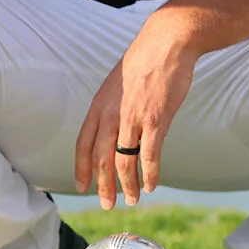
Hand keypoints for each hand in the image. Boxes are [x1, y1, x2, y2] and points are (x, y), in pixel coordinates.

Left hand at [75, 13, 200, 208]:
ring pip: (124, 161)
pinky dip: (149, 174)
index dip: (81, 168)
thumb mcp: (117, 83)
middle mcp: (112, 114)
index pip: (83, 144)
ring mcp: (133, 118)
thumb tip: (115, 127)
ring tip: (131, 200)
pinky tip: (150, 185)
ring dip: (127, 185)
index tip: (81, 187)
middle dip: (103, 186)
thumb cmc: (144, 61)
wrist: (166, 43)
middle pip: (101, 159)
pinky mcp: (156, 120)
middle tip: (107, 204)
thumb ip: (113, 106)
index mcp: (99, 105)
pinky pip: (149, 155)